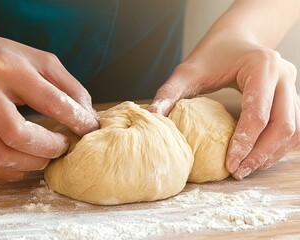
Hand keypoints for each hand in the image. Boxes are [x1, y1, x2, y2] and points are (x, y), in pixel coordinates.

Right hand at [0, 27, 98, 180]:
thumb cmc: (5, 57)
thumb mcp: (41, 60)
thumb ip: (69, 86)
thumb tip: (87, 115)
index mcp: (8, 68)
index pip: (50, 102)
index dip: (76, 120)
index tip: (89, 129)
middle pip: (19, 135)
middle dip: (51, 148)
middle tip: (65, 145)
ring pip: (3, 156)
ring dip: (34, 163)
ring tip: (48, 154)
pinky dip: (13, 172)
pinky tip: (27, 163)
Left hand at [149, 35, 299, 179]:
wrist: (234, 41)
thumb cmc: (211, 56)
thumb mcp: (186, 71)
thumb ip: (170, 92)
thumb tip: (152, 116)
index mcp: (261, 66)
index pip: (259, 113)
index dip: (245, 142)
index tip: (230, 163)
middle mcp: (283, 75)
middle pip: (283, 125)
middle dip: (261, 154)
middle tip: (239, 172)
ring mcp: (291, 86)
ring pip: (293, 130)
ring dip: (272, 154)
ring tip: (247, 169)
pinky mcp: (291, 96)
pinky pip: (293, 128)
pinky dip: (278, 147)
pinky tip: (257, 157)